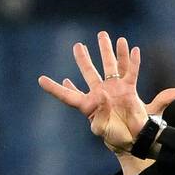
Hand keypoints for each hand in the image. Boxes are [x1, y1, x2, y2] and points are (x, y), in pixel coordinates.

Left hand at [38, 31, 174, 155]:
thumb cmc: (115, 137)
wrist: (134, 139)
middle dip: (83, 59)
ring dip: (106, 51)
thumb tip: (103, 93)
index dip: (54, 88)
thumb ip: (99, 113)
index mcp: (88, 105)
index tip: (40, 80)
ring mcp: (114, 89)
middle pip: (89, 72)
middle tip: (78, 46)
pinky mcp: (128, 89)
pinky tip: (133, 49)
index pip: (68, 95)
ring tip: (103, 35)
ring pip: (109, 66)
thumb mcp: (101, 129)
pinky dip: (132, 61)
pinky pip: (130, 72)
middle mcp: (100, 93)